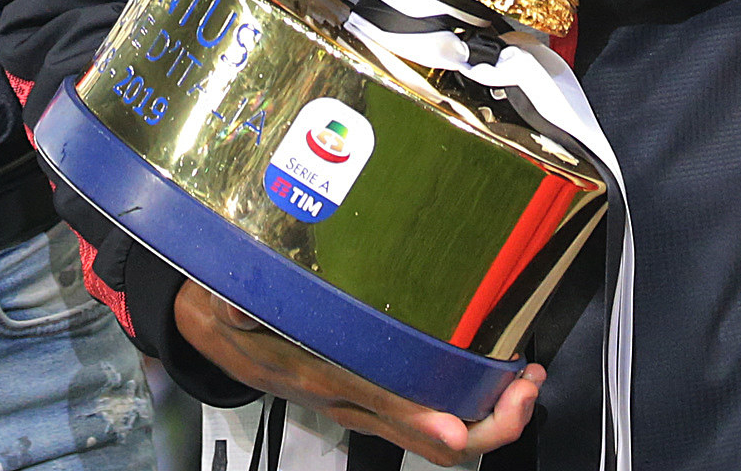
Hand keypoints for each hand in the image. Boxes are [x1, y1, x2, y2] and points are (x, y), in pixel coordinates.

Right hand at [173, 281, 540, 465]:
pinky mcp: (376, 398)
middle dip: (488, 424)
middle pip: (429, 440)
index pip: (379, 406)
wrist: (217, 338)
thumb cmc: (230, 317)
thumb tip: (232, 300)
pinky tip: (494, 372)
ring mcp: (368, 407)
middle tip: (523, 388)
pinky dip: (473, 401)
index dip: (420, 418)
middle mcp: (352, 402)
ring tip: (524, 380)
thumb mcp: (221, 304)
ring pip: (440, 436)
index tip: (458, 422)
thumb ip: (232, 304)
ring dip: (491, 415)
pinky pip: (433, 415)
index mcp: (320, 380)